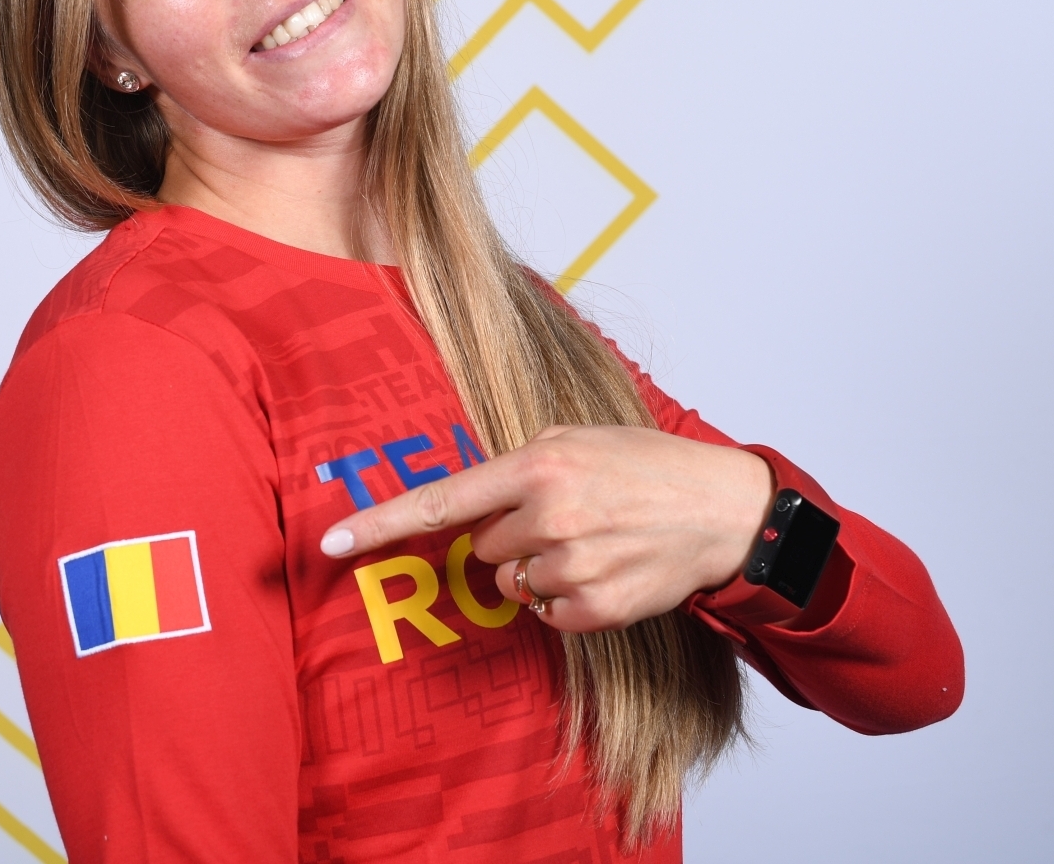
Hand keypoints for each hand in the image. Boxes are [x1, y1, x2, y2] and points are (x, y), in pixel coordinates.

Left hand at [319, 426, 774, 632]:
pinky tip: (603, 568)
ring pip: (511, 584)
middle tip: (566, 515)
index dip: (379, 524)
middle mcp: (549, 517)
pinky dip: (566, 599)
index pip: (440, 502)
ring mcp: (573, 567)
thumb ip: (512, 468)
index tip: (330, 542)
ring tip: (591, 540)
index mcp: (537, 466)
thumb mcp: (574, 439)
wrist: (723, 510)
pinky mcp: (596, 610)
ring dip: (538, 568)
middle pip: (483, 548)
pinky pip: (546, 614)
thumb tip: (464, 510)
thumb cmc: (643, 467)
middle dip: (511, 536)